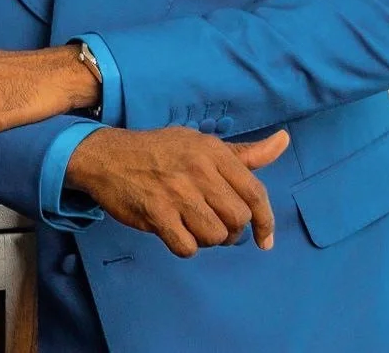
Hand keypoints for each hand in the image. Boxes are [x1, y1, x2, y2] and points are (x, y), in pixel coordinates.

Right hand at [66, 126, 289, 256]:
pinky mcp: (156, 213)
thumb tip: (284, 140)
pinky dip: (184, 246)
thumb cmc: (158, 151)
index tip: (264, 240)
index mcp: (212, 151)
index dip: (266, 222)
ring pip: (215, 236)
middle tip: (214, 224)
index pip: (255, 193)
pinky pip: (187, 247)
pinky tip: (174, 231)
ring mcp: (176, 192)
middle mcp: (197, 170)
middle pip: (238, 220)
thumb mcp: (200, 144)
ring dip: (207, 239)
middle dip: (231, 231)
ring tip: (192, 225)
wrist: (105, 155)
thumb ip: (243, 153)